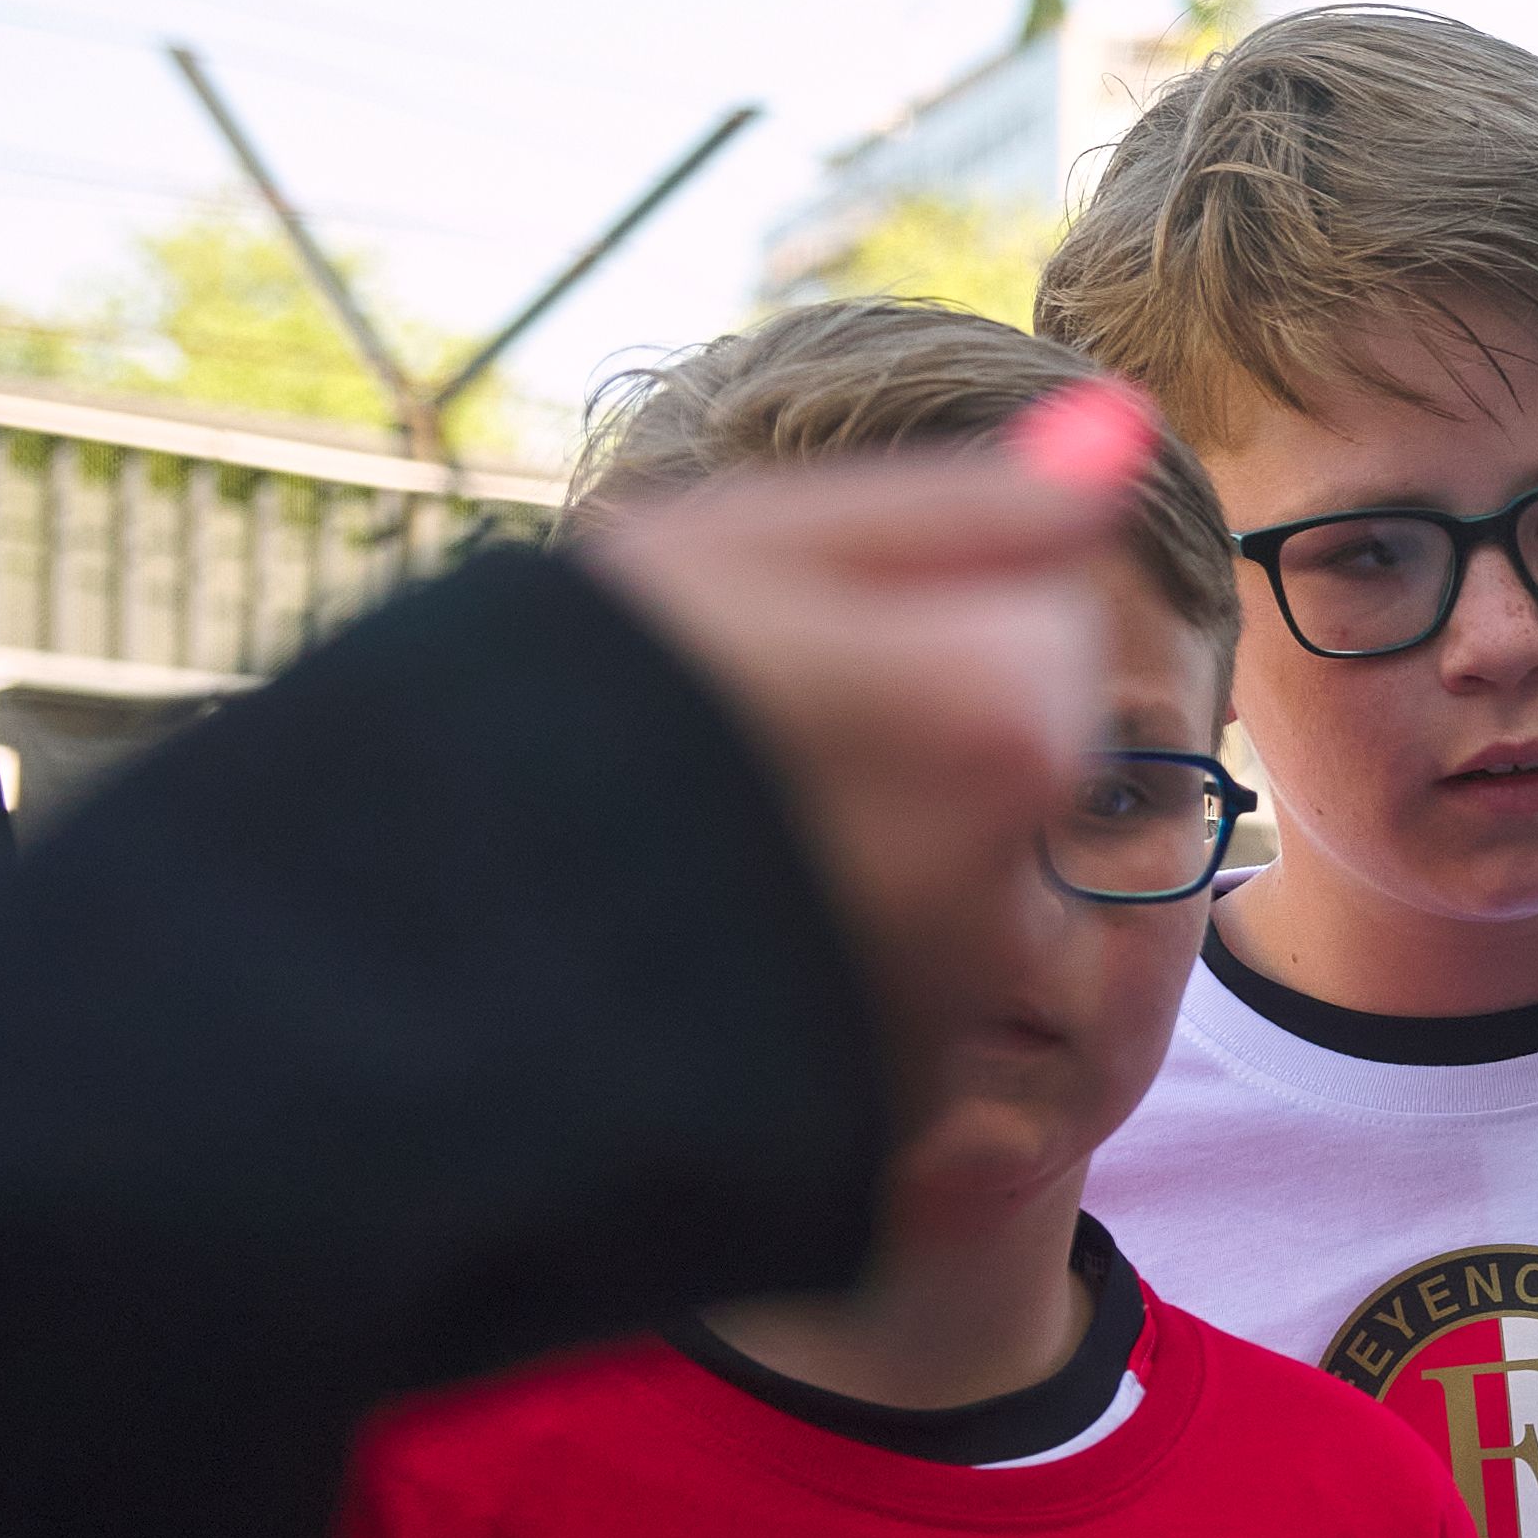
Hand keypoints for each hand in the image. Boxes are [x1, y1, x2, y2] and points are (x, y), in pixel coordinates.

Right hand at [568, 436, 1127, 1140]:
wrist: (412, 962)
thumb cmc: (573, 703)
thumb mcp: (749, 548)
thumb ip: (964, 504)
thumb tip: (1125, 433)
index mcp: (999, 716)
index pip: (1042, 628)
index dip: (910, 620)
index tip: (788, 644)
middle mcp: (1011, 872)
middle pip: (1016, 764)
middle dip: (911, 744)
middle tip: (733, 749)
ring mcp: (954, 1005)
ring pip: (960, 884)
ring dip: (868, 860)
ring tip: (703, 854)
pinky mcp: (897, 1104)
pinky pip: (898, 1002)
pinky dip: (828, 971)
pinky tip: (708, 948)